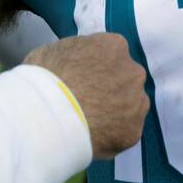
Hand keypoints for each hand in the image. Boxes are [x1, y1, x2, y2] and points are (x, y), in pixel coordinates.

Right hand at [25, 32, 148, 158]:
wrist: (48, 115)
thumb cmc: (46, 77)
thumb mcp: (53, 51)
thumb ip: (74, 55)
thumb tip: (73, 65)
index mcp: (114, 46)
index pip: (111, 54)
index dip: (97, 67)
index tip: (83, 78)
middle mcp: (133, 71)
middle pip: (125, 79)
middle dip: (110, 88)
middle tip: (87, 100)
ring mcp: (136, 102)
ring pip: (129, 106)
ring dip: (114, 111)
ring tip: (89, 122)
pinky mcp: (133, 131)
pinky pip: (123, 131)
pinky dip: (111, 134)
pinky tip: (91, 136)